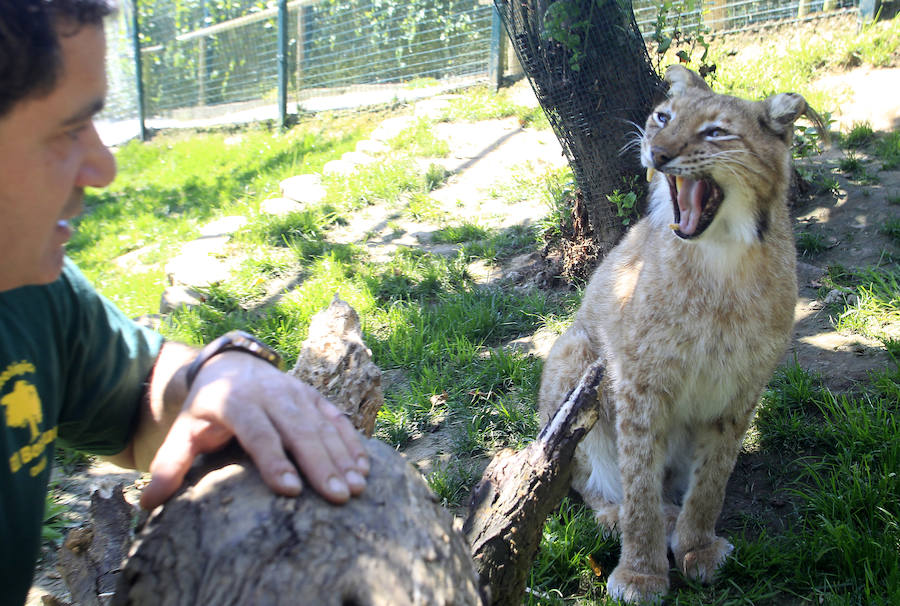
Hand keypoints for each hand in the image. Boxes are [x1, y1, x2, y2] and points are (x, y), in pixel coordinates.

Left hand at [139, 351, 368, 508]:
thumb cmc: (207, 408)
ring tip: (356, 487)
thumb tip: (146, 504)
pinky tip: (364, 467)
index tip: (291, 489)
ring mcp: (297, 393)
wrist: (232, 366)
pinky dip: (351, 442)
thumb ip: (170, 465)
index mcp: (237, 401)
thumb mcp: (184, 431)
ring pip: (322, 424)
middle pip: (298, 429)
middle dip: (320, 463)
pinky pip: (336, 418)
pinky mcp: (314, 397)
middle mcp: (271, 393)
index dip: (275, 460)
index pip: (258, 432)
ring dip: (342, 456)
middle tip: (338, 496)